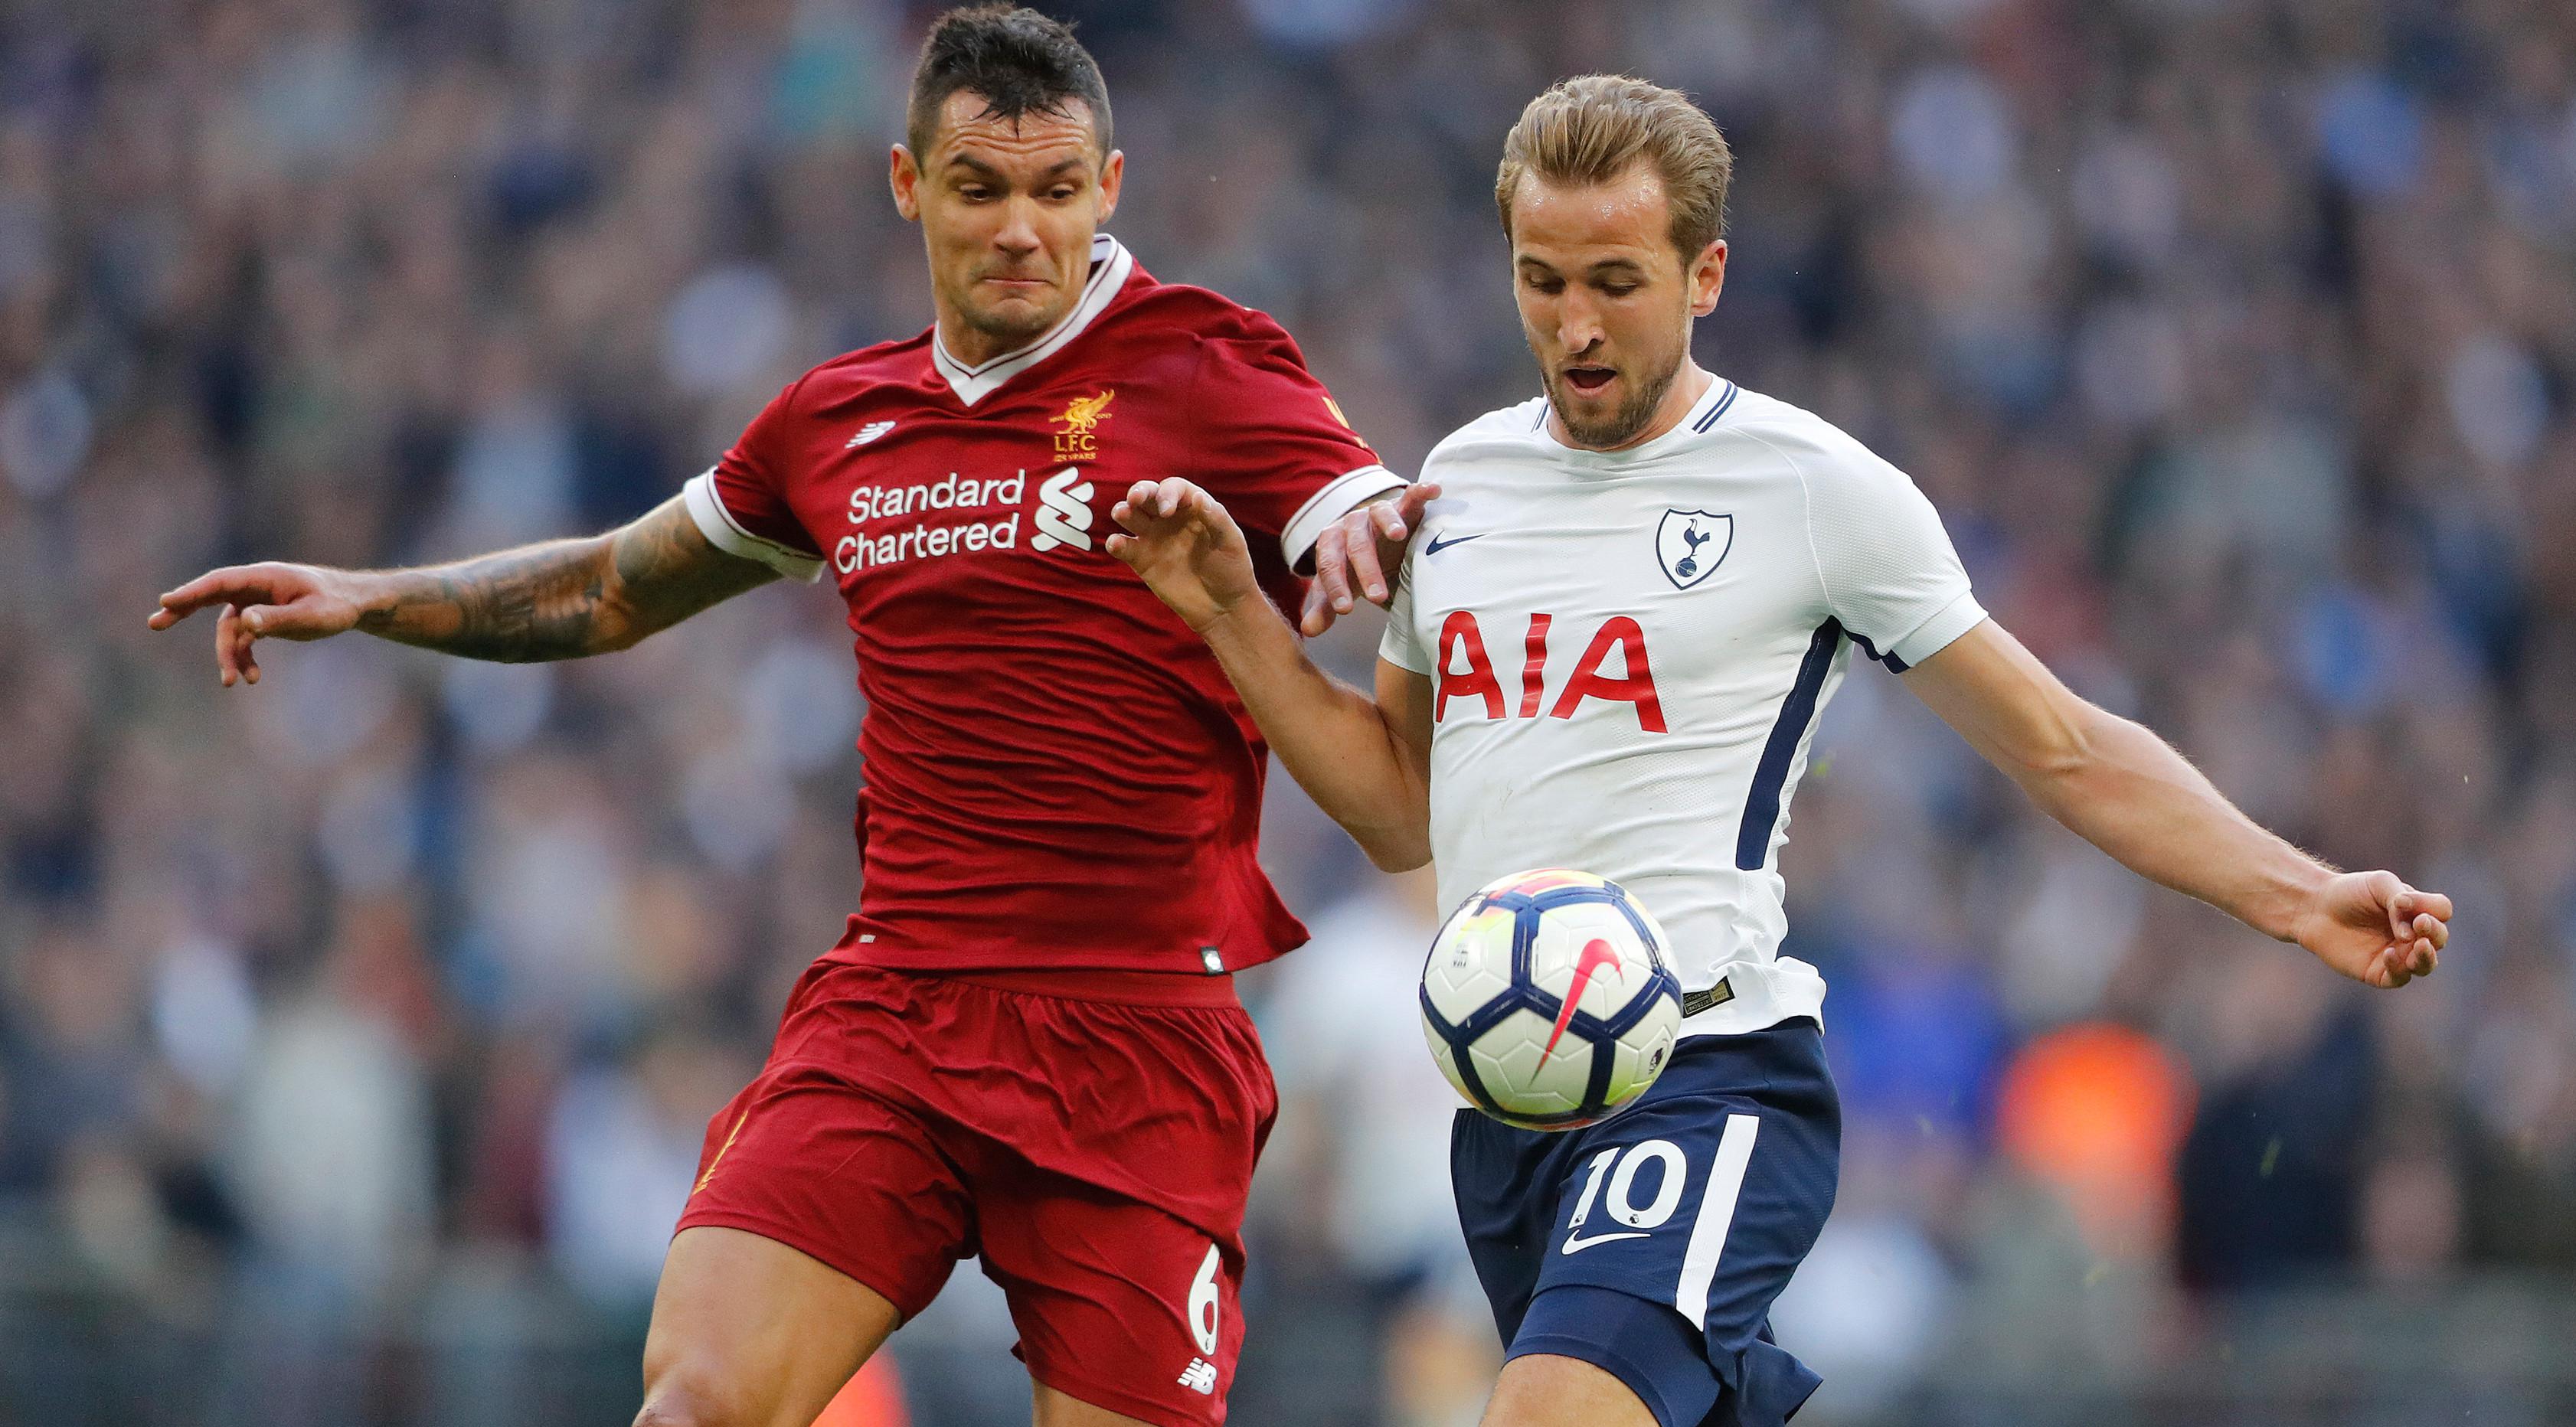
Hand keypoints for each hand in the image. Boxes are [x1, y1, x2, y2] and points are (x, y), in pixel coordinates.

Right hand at [148, 562, 373, 685]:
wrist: (354, 605)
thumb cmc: (336, 605)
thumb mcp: (313, 616)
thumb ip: (279, 619)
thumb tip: (246, 623)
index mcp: (264, 577)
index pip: (220, 582)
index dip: (192, 592)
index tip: (166, 601)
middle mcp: (254, 587)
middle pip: (210, 597)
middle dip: (183, 610)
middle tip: (155, 623)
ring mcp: (256, 603)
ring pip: (229, 629)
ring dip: (228, 655)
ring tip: (234, 682)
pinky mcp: (261, 619)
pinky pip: (243, 640)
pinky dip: (243, 658)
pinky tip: (252, 678)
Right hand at [1107, 478, 1263, 633]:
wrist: (1222, 606)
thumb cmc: (1232, 570)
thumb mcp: (1231, 543)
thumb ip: (1216, 519)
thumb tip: (1198, 497)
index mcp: (1192, 508)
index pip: (1174, 488)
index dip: (1168, 493)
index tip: (1166, 511)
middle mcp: (1169, 518)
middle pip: (1147, 495)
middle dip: (1139, 492)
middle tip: (1134, 499)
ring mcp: (1153, 537)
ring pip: (1131, 515)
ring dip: (1123, 510)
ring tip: (1123, 514)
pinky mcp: (1141, 560)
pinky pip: (1123, 546)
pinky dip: (1116, 543)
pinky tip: (1116, 544)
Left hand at [1300, 483, 1440, 635]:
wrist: (1377, 540)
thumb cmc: (1355, 566)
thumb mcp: (1343, 586)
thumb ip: (1326, 606)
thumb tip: (1308, 631)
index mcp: (1331, 543)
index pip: (1328, 564)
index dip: (1335, 587)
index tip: (1345, 610)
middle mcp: (1352, 524)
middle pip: (1356, 545)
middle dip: (1367, 571)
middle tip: (1378, 597)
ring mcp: (1377, 513)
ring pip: (1380, 515)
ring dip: (1389, 523)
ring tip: (1399, 535)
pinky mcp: (1403, 506)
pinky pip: (1411, 496)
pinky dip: (1420, 492)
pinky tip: (1432, 490)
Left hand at [2289, 870, 2450, 988]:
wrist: (2315, 907)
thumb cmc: (2350, 892)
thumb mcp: (2379, 884)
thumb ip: (2402, 899)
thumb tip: (2412, 928)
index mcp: (2417, 911)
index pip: (2441, 913)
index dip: (2433, 910)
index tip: (2405, 903)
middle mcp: (2412, 935)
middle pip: (2439, 939)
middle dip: (2434, 933)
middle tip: (2420, 924)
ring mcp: (2398, 955)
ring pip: (2425, 964)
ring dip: (2426, 957)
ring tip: (2418, 945)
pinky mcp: (2379, 972)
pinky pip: (2398, 977)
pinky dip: (2399, 968)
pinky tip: (2389, 953)